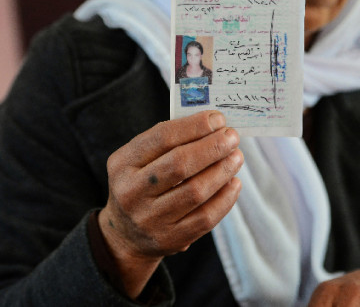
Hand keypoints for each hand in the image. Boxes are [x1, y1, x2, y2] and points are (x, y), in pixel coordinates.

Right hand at [98, 110, 242, 295]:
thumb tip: (214, 125)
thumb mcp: (140, 159)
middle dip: (212, 147)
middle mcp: (131, 192)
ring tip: (236, 157)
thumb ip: (170, 141)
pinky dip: (225, 198)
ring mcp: (150, 219)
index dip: (194, 126)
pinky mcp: (170, 239)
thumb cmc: (143, 183)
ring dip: (222, 170)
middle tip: (232, 137)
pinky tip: (234, 183)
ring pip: (195, 191)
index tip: (218, 119)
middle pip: (180, 164)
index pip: (162, 138)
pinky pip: (205, 217)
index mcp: (123, 164)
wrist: (126, 235)